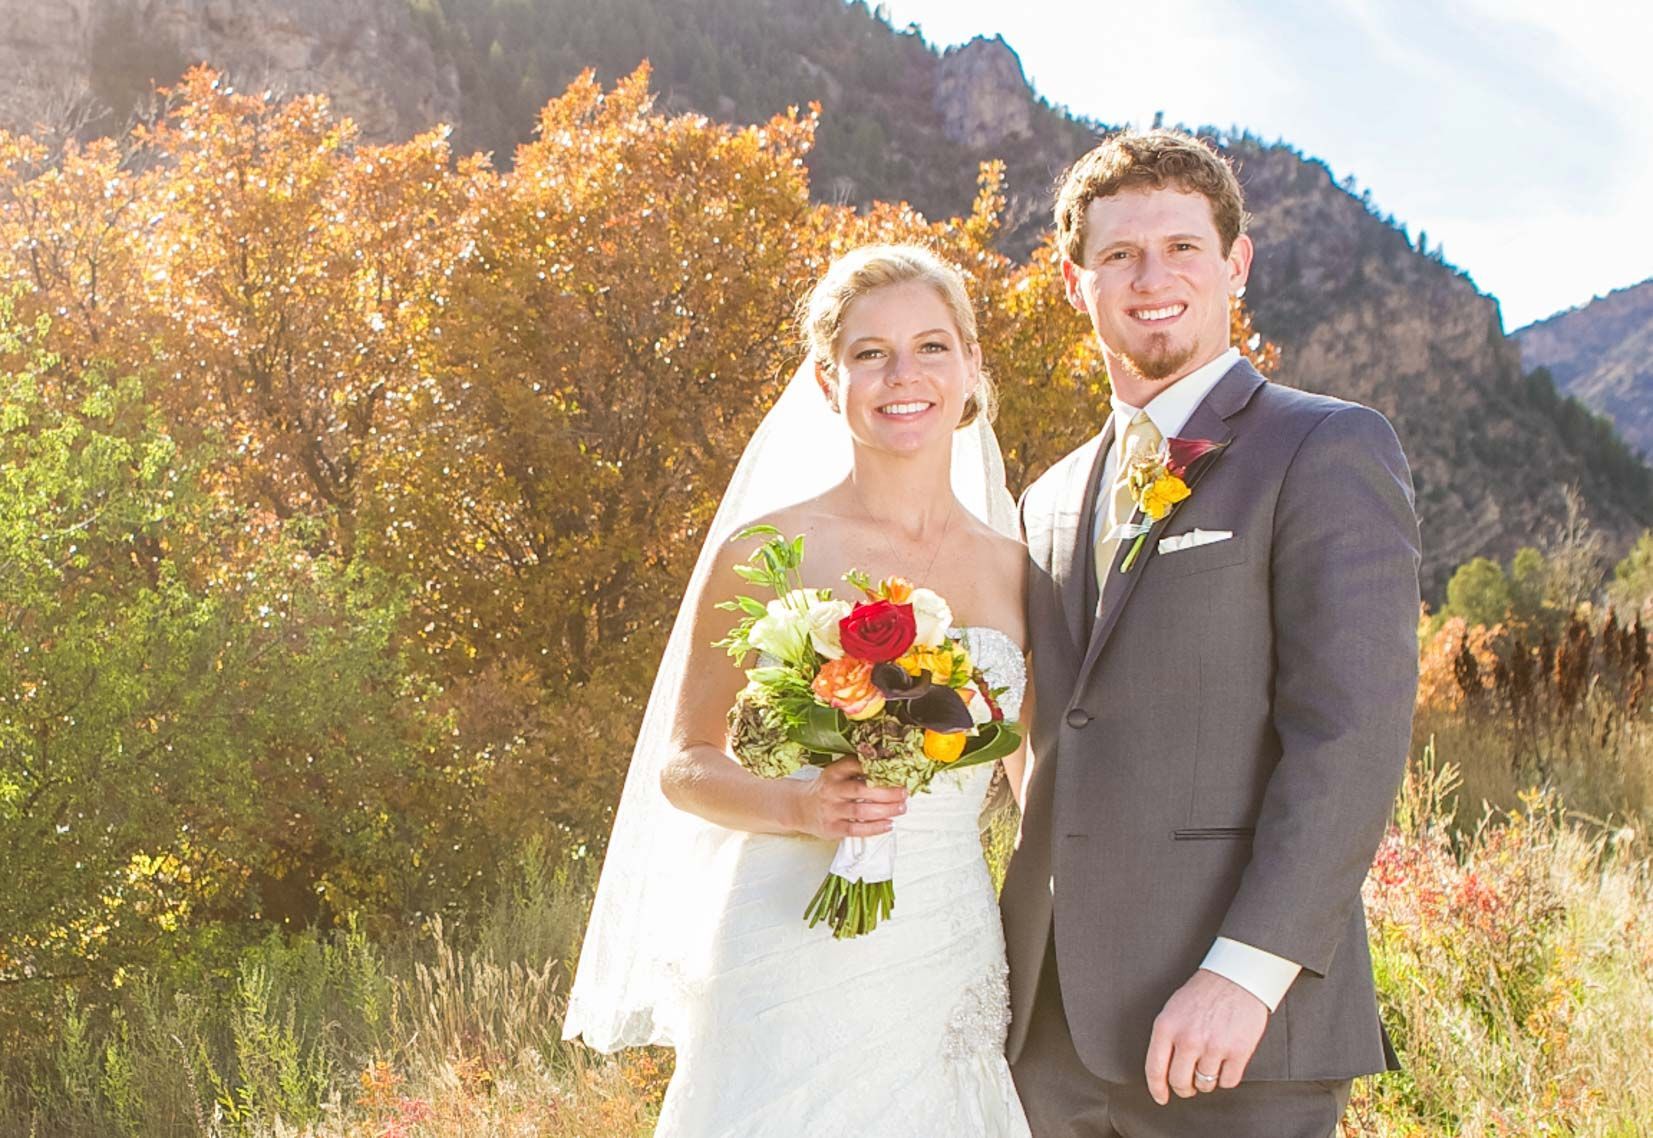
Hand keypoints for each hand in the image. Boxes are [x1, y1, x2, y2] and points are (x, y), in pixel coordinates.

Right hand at [793, 756, 906, 839]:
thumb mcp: (835, 773)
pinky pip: (856, 829)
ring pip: (861, 811)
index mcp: (833, 773)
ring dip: (885, 810)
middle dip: (886, 792)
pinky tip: (889, 824)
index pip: (854, 765)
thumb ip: (855, 769)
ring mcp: (831, 810)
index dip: (875, 767)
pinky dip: (875, 828)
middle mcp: (831, 790)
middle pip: (861, 790)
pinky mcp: (832, 828)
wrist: (800, 807)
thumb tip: (887, 766)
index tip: (894, 769)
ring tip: (901, 808)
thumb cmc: (825, 789)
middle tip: (903, 792)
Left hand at [1144, 969, 1268, 1104]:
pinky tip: (1225, 1063)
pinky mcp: (1238, 1052)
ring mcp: (1214, 1047)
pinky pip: (1228, 1082)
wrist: (1236, 977)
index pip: (1155, 1069)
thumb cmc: (1204, 992)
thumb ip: (1166, 1038)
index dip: (1157, 1089)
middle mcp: (1188, 1039)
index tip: (1161, 1097)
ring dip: (1206, 1080)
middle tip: (1188, 1084)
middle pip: (1180, 1082)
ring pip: (1205, 1085)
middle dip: (1183, 1088)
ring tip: (1209, 1064)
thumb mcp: (1173, 1009)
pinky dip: (1226, 1078)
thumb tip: (1162, 1068)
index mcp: (1167, 1027)